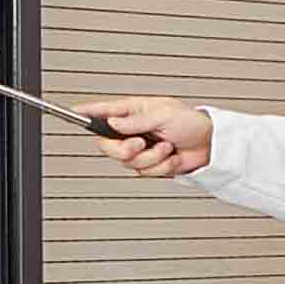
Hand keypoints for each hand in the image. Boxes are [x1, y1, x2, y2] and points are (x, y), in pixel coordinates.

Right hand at [80, 97, 212, 177]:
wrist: (209, 145)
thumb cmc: (191, 122)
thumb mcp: (163, 114)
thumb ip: (136, 120)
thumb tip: (114, 122)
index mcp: (134, 112)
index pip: (105, 111)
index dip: (89, 112)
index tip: (75, 112)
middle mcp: (133, 131)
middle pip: (107, 146)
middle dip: (124, 149)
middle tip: (141, 143)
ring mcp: (141, 149)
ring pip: (128, 162)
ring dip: (151, 158)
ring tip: (166, 147)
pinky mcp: (150, 165)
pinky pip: (145, 172)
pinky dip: (161, 167)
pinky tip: (171, 156)